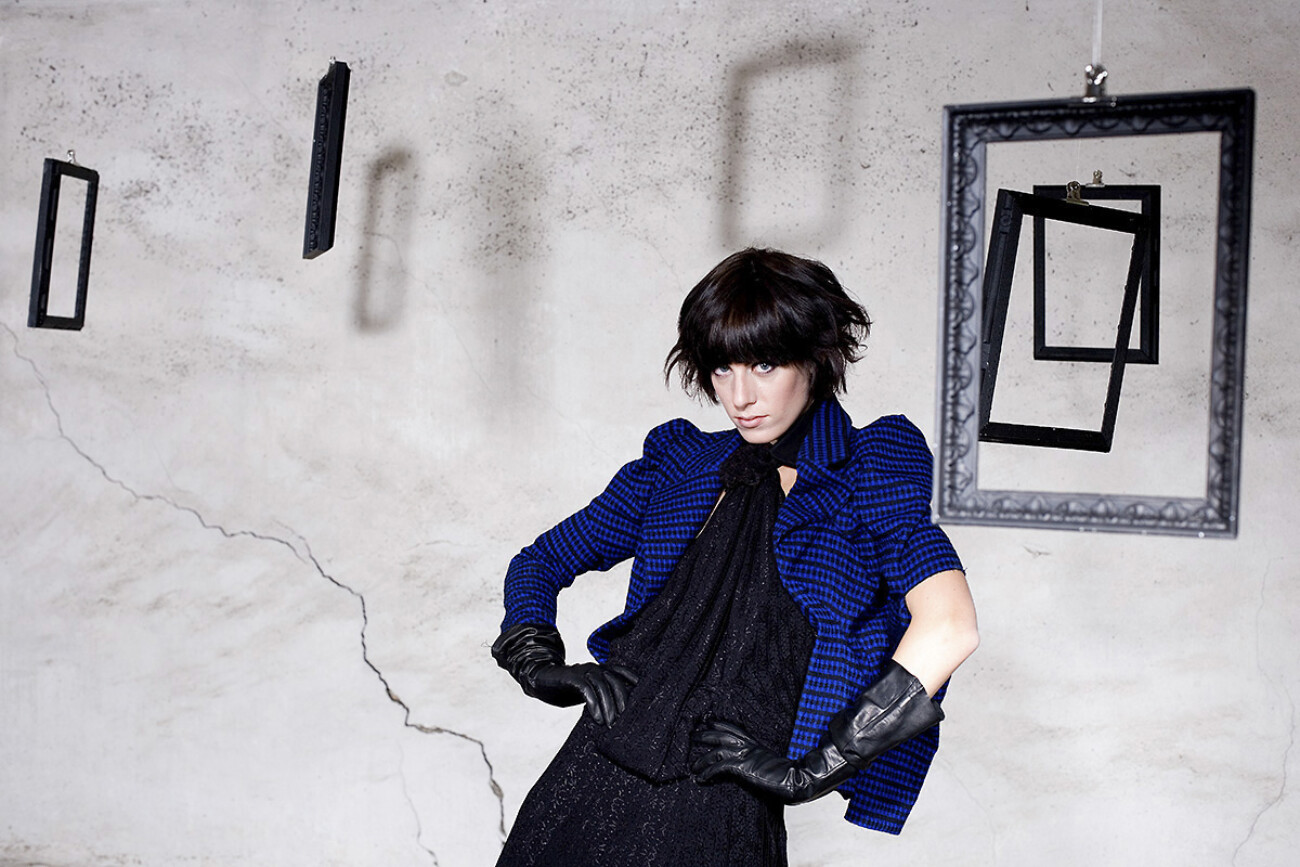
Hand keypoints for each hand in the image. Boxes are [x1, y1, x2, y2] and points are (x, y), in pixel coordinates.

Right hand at [530, 662, 638, 725]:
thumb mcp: (585, 692)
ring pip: (602, 685)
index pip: (621, 672)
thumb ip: (599, 696)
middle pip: (615, 681)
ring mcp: (583, 670)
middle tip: (623, 720)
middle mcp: (594, 667)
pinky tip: (596, 717)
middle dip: (621, 701)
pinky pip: (586, 688)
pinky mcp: (571, 676)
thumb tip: (616, 714)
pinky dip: (593, 703)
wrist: (539, 680)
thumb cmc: (564, 689)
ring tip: (609, 723)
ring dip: (608, 705)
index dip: (632, 680)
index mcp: (599, 670)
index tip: (641, 695)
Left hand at [690, 720, 853, 803]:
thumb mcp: (771, 764)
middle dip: (705, 734)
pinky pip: (719, 767)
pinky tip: (700, 778)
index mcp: (756, 744)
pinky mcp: (743, 767)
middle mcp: (749, 746)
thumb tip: (756, 766)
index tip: (709, 721)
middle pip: (722, 735)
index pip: (736, 729)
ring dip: (701, 759)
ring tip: (692, 767)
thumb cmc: (789, 776)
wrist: (798, 781)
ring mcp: (746, 755)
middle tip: (692, 735)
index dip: (721, 724)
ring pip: (716, 751)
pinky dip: (708, 772)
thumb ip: (760, 761)